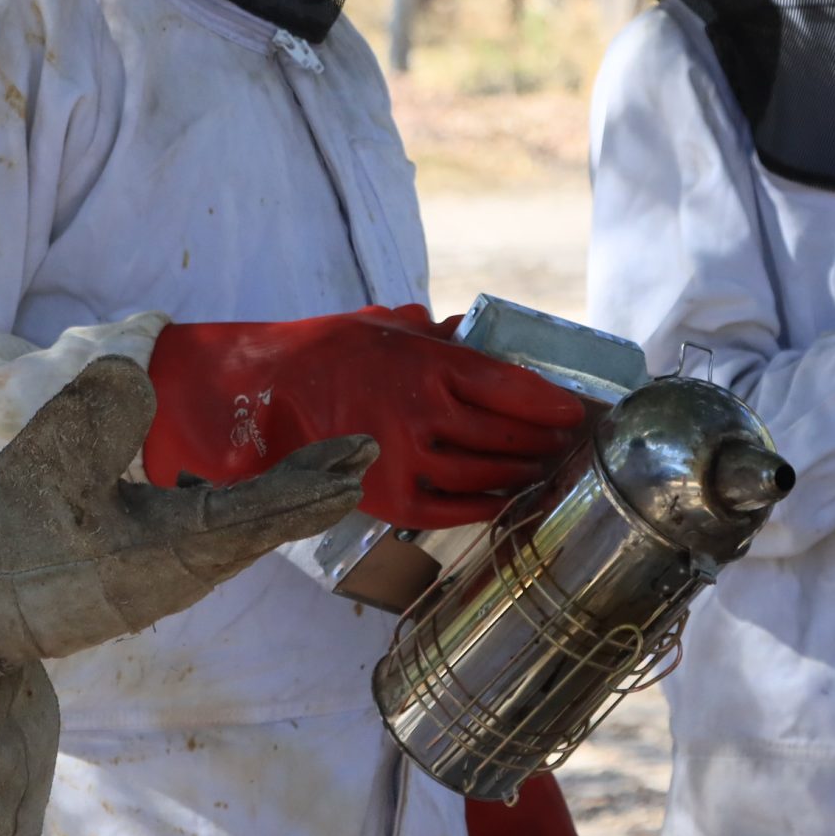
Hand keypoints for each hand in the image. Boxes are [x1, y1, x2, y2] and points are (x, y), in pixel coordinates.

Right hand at [0, 356, 375, 686]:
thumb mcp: (43, 459)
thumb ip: (97, 410)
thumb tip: (139, 379)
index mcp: (163, 553)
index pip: (256, 515)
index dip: (311, 486)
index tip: (359, 462)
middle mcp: (172, 576)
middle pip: (258, 530)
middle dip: (311, 495)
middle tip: (361, 460)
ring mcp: (153, 584)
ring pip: (231, 540)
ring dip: (276, 507)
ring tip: (320, 474)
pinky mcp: (130, 582)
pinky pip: (199, 545)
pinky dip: (231, 514)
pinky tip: (224, 488)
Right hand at [145, 304, 588, 528]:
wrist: (259, 400)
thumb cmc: (321, 353)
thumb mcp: (382, 327)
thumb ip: (433, 336)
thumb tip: (472, 330)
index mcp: (428, 364)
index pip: (512, 387)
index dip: (552, 404)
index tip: (576, 413)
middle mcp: (424, 412)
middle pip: (507, 435)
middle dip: (545, 442)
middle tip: (568, 446)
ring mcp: (407, 459)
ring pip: (486, 474)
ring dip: (522, 474)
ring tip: (542, 471)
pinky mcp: (388, 498)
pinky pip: (453, 509)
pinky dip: (485, 507)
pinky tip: (504, 501)